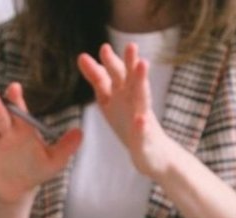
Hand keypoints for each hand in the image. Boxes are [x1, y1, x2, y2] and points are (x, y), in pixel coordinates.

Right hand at [0, 83, 82, 204]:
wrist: (19, 190)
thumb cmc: (37, 170)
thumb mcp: (54, 161)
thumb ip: (66, 147)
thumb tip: (81, 133)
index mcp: (23, 130)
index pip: (19, 112)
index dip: (16, 100)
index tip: (14, 88)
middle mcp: (5, 133)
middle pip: (0, 118)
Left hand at [77, 43, 174, 177]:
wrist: (153, 154)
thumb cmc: (129, 123)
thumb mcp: (110, 99)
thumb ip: (98, 79)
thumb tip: (82, 56)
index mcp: (122, 94)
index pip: (113, 76)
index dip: (107, 64)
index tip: (101, 49)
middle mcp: (133, 101)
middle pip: (131, 80)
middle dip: (130, 63)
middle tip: (131, 46)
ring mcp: (142, 118)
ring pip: (143, 98)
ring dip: (142, 83)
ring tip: (143, 66)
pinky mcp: (145, 139)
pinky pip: (143, 132)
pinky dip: (142, 126)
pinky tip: (141, 121)